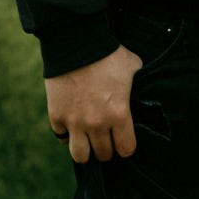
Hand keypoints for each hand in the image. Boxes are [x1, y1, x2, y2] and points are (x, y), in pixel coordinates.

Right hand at [46, 45, 143, 164]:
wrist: (75, 43)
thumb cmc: (108, 54)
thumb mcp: (132, 67)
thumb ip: (136, 83)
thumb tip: (140, 86)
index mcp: (118, 115)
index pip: (126, 149)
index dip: (126, 146)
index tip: (124, 140)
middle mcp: (97, 124)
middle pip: (104, 154)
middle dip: (107, 149)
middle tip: (106, 139)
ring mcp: (74, 122)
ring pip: (80, 155)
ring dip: (86, 150)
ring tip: (88, 140)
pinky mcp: (57, 116)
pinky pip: (61, 137)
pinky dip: (66, 134)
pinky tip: (72, 125)